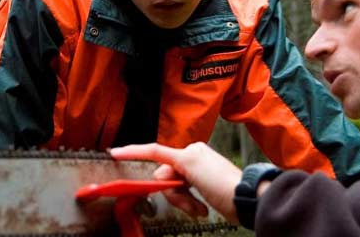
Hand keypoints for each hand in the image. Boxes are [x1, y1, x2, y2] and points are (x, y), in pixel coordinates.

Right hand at [110, 142, 241, 222]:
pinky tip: (201, 209)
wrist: (244, 199)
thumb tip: (160, 178)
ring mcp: (195, 174)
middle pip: (164, 177)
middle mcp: (190, 159)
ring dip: (183, 202)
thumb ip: (170, 169)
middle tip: (188, 201)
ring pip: (173, 189)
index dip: (134, 151)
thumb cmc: (222, 183)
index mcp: (187, 151)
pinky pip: (184, 196)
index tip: (116, 152)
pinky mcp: (200, 187)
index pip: (155, 150)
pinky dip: (190, 205)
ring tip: (197, 209)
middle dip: (173, 193)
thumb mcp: (191, 170)